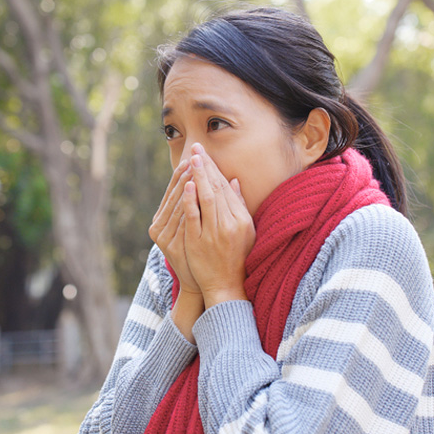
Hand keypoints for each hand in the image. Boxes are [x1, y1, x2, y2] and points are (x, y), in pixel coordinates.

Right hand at [148, 159, 198, 294]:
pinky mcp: (172, 246)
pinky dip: (188, 205)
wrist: (201, 281)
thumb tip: (201, 179)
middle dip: (185, 176)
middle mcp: (158, 227)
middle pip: (173, 197)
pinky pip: (182, 221)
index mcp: (161, 220)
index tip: (193, 157)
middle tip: (194, 157)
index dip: (182, 174)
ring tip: (194, 169)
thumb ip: (195, 204)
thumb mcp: (194, 226)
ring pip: (176, 206)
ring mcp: (164, 237)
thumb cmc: (200, 251)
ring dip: (185, 186)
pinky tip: (193, 192)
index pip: (172, 192)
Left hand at [182, 144, 255, 308]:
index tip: (206, 155)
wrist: (225, 284)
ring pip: (206, 199)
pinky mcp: (198, 242)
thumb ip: (239, 205)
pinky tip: (187, 184)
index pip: (226, 188)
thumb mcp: (246, 230)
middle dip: (206, 167)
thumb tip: (233, 181)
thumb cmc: (236, 256)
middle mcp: (230, 224)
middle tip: (197, 148)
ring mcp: (213, 233)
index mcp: (241, 220)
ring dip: (199, 177)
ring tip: (192, 159)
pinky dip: (191, 199)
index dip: (215, 170)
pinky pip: (194, 216)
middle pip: (216, 189)